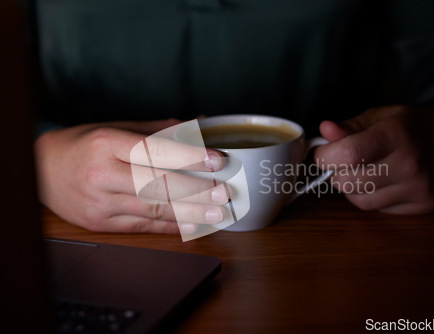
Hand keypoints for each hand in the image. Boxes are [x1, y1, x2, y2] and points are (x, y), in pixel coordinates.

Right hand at [35, 119, 228, 233]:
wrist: (42, 170)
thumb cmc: (85, 145)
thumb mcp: (118, 128)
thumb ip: (160, 129)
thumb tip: (201, 123)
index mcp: (106, 143)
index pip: (154, 150)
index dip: (189, 156)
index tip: (217, 160)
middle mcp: (102, 173)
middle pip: (156, 183)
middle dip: (195, 190)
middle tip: (224, 192)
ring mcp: (100, 202)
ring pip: (152, 209)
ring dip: (189, 212)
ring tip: (217, 212)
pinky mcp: (100, 223)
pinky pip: (141, 227)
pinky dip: (170, 226)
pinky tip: (193, 225)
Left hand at [315, 105, 433, 213]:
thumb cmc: (409, 127)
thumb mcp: (379, 117)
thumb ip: (349, 127)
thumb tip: (325, 131)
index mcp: (397, 135)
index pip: (348, 154)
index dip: (325, 156)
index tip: (324, 152)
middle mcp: (410, 164)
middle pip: (348, 182)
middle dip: (336, 172)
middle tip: (345, 161)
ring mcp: (419, 189)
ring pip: (359, 200)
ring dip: (352, 187)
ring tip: (365, 171)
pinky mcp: (424, 206)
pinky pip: (377, 209)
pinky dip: (370, 197)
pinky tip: (382, 182)